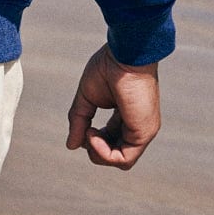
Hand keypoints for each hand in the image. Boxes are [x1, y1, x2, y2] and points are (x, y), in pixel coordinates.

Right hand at [65, 44, 160, 169]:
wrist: (126, 53)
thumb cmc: (110, 66)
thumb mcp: (88, 97)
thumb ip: (79, 120)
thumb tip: (71, 145)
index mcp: (125, 115)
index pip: (110, 139)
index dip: (93, 139)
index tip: (84, 124)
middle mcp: (136, 125)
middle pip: (115, 153)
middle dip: (94, 148)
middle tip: (86, 130)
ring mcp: (142, 131)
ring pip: (120, 161)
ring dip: (97, 152)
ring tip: (89, 131)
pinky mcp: (143, 133)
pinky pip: (123, 159)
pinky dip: (103, 153)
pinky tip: (93, 135)